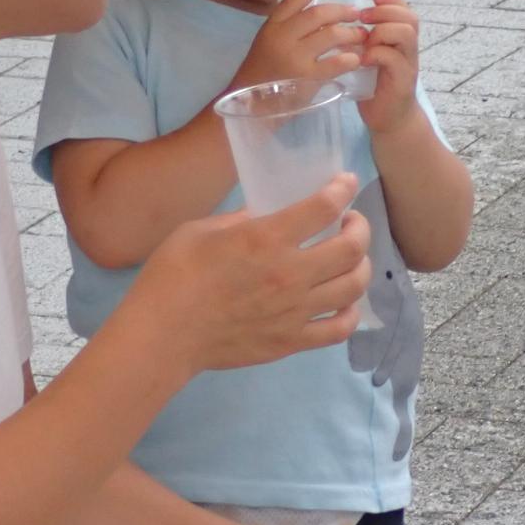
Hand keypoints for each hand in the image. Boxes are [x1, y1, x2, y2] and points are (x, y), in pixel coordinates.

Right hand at [121, 174, 372, 372]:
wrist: (162, 335)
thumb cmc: (172, 276)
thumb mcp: (201, 230)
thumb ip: (241, 220)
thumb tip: (267, 216)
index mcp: (265, 239)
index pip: (324, 207)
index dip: (342, 189)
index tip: (345, 183)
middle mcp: (290, 274)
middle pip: (351, 248)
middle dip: (360, 227)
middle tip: (351, 223)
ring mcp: (295, 311)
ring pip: (354, 286)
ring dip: (361, 266)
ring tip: (351, 259)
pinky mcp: (292, 342)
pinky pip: (340, 329)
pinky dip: (351, 312)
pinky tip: (343, 302)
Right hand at [230, 0, 367, 91]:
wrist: (251, 103)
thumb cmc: (263, 72)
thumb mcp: (268, 42)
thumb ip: (289, 27)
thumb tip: (322, 14)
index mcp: (272, 26)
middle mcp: (282, 37)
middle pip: (318, 14)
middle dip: (342, 11)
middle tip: (355, 14)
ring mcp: (294, 58)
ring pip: (331, 35)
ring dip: (351, 33)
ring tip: (360, 36)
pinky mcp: (306, 78)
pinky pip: (334, 63)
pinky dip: (349, 59)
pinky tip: (355, 59)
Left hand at [356, 0, 422, 134]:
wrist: (389, 119)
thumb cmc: (374, 87)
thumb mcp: (368, 57)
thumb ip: (362, 40)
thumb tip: (338, 20)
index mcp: (400, 39)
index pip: (404, 8)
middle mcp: (409, 48)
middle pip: (409, 17)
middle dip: (384, 11)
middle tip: (363, 17)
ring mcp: (408, 63)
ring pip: (406, 33)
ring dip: (382, 31)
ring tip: (364, 39)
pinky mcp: (403, 80)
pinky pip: (393, 58)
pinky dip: (376, 54)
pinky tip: (361, 60)